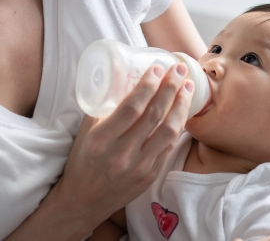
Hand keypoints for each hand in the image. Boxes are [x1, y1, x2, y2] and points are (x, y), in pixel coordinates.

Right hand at [55, 63, 193, 228]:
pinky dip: (178, 126)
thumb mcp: (85, 131)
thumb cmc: (83, 160)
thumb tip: (119, 74)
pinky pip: (169, 147)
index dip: (148, 86)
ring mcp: (139, 167)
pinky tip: (182, 111)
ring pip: (168, 132)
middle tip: (179, 70)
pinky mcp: (151, 175)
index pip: (131, 108)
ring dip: (181, 106)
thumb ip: (102, 106)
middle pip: (153, 116)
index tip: (157, 68)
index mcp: (102, 139)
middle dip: (170, 88)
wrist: (83, 201)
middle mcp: (122, 154)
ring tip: (187, 87)